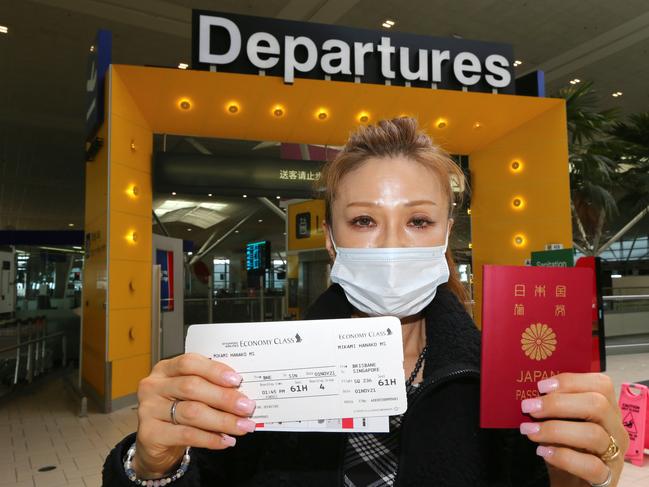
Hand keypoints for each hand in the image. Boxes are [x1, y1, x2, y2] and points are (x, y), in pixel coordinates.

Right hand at [133, 353, 256, 476]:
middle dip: (224, 397)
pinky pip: (186, 435)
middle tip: (246, 407)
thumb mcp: (191, 394)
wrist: (155, 443)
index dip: (214, 370)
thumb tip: (241, 393)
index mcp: (165, 369)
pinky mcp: (149, 434)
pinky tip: (226, 440)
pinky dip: (210, 438)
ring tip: (242, 426)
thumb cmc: (178, 410)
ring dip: (222, 420)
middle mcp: (153, 386)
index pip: (189, 362)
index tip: (237, 380)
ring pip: (191, 412)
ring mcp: (148, 409)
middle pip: (191, 387)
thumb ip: (210, 387)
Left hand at [519, 373, 629, 486]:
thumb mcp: (559, 424)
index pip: (601, 384)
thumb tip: (529, 394)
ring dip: (555, 430)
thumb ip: (552, 408)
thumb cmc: (565, 449)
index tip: (541, 386)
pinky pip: (592, 466)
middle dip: (558, 403)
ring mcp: (615, 454)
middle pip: (597, 405)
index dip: (571, 381)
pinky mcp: (608, 478)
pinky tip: (543, 452)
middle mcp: (615, 429)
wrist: (572, 485)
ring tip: (530, 431)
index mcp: (606, 409)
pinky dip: (564, 457)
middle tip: (529, 408)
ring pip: (594, 434)